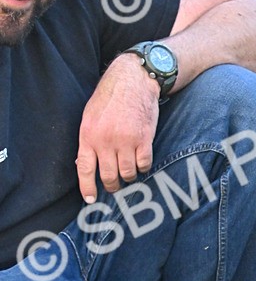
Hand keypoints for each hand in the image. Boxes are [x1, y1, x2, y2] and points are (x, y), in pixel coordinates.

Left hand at [76, 54, 159, 202]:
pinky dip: (143, 167)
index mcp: (89, 135)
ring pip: (128, 173)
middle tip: (115, 185)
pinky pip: (144, 164)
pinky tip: (141, 161)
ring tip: (129, 172)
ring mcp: (126, 141)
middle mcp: (106, 140)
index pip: (85, 168)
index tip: (91, 199)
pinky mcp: (144, 139)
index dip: (87, 187)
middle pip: (109, 176)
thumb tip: (86, 164)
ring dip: (129, 176)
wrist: (133, 80)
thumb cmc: (110, 98)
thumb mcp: (90, 116)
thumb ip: (89, 140)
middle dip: (112, 185)